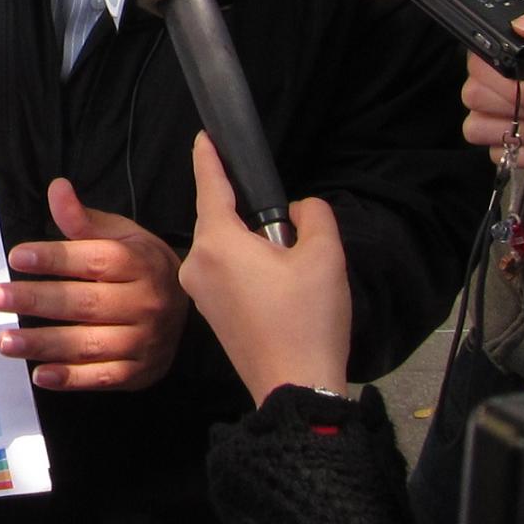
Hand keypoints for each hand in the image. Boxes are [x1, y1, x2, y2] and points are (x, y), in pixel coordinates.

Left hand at [0, 179, 184, 390]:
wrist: (184, 309)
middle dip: (36, 300)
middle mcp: (144, 303)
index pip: (92, 260)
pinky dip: (71, 378)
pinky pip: (102, 377)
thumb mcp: (121, 235)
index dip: (54, 258)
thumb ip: (84, 219)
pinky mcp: (138, 372)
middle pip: (84, 303)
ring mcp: (143, 341)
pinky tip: (40, 375)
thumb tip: (57, 188)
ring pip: (88, 344)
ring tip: (4, 341)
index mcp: (139, 263)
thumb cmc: (141, 266)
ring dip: (43, 344)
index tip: (16, 256)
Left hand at [176, 134, 350, 401]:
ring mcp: (198, 290)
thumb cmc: (308, 320)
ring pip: (222, 247)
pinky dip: (245, 267)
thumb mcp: (325, 256)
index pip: (210, 185)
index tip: (204, 136)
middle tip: (286, 229)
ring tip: (289, 265)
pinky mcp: (209, 312)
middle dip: (246, 212)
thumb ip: (313, 216)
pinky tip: (276, 284)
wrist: (294, 387)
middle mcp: (197, 262)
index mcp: (218, 242)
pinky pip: (223, 272)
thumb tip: (298, 211)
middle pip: (217, 218)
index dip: (209, 157)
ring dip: (249, 244)